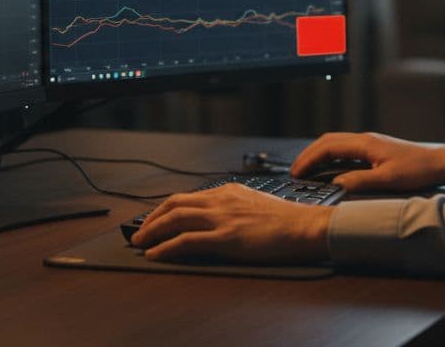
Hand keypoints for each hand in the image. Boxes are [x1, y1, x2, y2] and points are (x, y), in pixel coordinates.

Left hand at [130, 183, 332, 263]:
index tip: (155, 218)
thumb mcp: (255, 204)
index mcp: (229, 191)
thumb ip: (234, 207)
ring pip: (175, 219)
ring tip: (139, 242)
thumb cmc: (287, 220)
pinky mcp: (226, 237)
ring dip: (152, 231)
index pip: (188, 196)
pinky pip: (186, 241)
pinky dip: (166, 247)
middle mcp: (221, 200)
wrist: (305, 226)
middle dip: (152, 218)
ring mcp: (222, 218)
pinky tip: (155, 254)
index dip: (165, 208)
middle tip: (139, 231)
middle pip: (175, 204)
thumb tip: (217, 220)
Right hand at [291, 132, 444, 192]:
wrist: (438, 163)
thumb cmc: (417, 170)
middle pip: (327, 141)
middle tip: (295, 171)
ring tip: (307, 170)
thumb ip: (360, 180)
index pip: (327, 147)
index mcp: (365, 144)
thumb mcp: (388, 179)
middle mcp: (365, 139)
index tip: (296, 172)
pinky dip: (330, 156)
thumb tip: (336, 184)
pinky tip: (329, 168)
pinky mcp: (375, 149)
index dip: (309, 159)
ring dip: (318, 154)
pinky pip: (345, 148)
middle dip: (308, 155)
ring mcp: (369, 143)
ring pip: (335, 143)